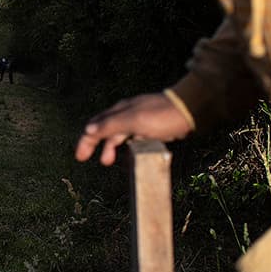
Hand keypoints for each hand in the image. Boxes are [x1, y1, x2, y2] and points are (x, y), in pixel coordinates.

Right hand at [75, 92, 191, 166]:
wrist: (190, 111)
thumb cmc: (161, 116)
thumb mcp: (133, 121)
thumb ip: (110, 125)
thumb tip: (88, 130)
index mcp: (120, 111)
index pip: (95, 125)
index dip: (86, 141)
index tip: (80, 157)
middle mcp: (126, 113)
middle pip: (105, 130)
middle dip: (96, 144)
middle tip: (92, 160)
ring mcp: (139, 119)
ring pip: (119, 134)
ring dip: (111, 147)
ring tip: (109, 160)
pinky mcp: (151, 127)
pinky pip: (133, 137)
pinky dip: (126, 146)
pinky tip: (129, 153)